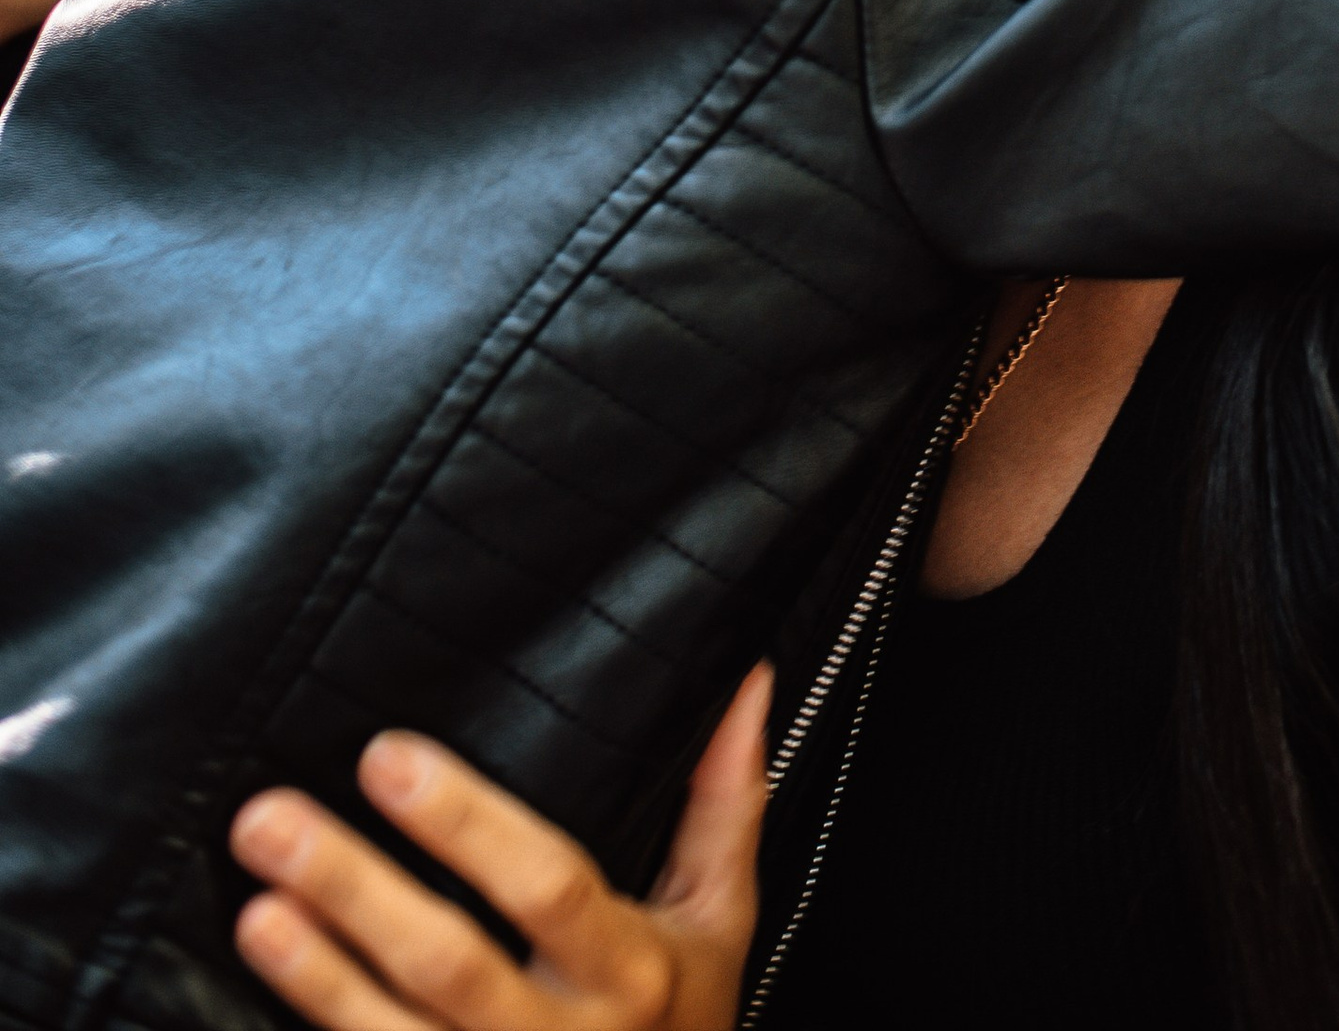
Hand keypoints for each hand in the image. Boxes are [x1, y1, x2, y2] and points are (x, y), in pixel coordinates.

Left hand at [231, 673, 770, 1030]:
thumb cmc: (685, 1022)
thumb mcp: (722, 920)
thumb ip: (723, 803)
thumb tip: (746, 681)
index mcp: (630, 971)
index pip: (547, 886)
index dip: (467, 826)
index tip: (386, 757)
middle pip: (450, 965)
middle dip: (356, 891)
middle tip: (271, 821)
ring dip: (318, 979)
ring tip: (254, 909)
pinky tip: (256, 1011)